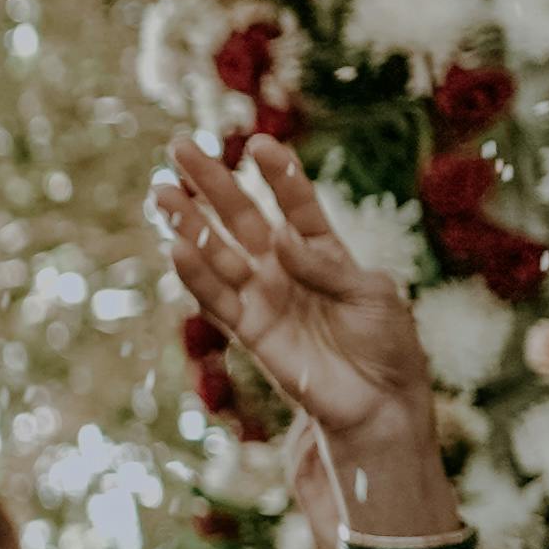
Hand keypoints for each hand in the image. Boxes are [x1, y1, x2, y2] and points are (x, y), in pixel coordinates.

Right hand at [156, 140, 439, 497]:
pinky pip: (215, 298)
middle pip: (243, 217)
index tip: (260, 143)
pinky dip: (194, 274)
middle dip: (212, 183)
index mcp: (324, 252)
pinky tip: (174, 246)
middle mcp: (285, 270)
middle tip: (180, 147)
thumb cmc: (388, 346)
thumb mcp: (371, 293)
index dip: (280, 175)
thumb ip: (323, 264)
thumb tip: (280, 239)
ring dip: (189, 221)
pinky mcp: (249, 331)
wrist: (378, 405)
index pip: (297, 204)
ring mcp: (264, 298)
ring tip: (161, 191)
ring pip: (218, 251)